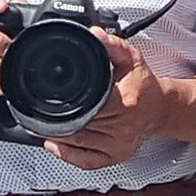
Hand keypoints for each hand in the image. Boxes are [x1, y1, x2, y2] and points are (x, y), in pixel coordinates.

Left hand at [44, 31, 168, 169]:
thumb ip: (112, 44)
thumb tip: (93, 34)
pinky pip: (87, 161)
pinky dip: (67, 155)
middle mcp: (122, 126)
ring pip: (79, 143)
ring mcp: (118, 144)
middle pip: (79, 125)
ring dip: (55, 136)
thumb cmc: (144, 84)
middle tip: (34, 113)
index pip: (89, 105)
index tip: (48, 99)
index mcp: (124, 101)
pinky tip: (54, 145)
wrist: (161, 109)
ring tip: (37, 126)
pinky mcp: (115, 156)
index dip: (66, 104)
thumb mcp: (131, 58)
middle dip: (54, 120)